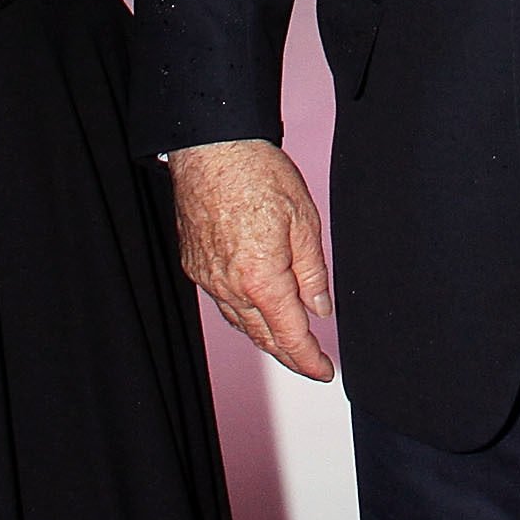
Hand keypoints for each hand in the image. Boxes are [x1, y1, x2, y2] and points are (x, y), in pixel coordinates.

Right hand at [170, 138, 335, 380]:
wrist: (211, 147)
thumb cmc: (257, 174)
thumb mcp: (304, 221)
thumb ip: (312, 272)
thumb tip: (319, 309)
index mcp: (261, 278)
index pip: (289, 335)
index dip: (309, 360)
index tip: (324, 371)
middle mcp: (229, 286)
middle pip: (262, 336)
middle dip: (288, 354)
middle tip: (311, 362)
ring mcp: (207, 277)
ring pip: (240, 321)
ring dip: (265, 335)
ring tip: (288, 341)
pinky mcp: (195, 264)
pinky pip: (222, 301)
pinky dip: (243, 312)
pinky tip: (257, 309)